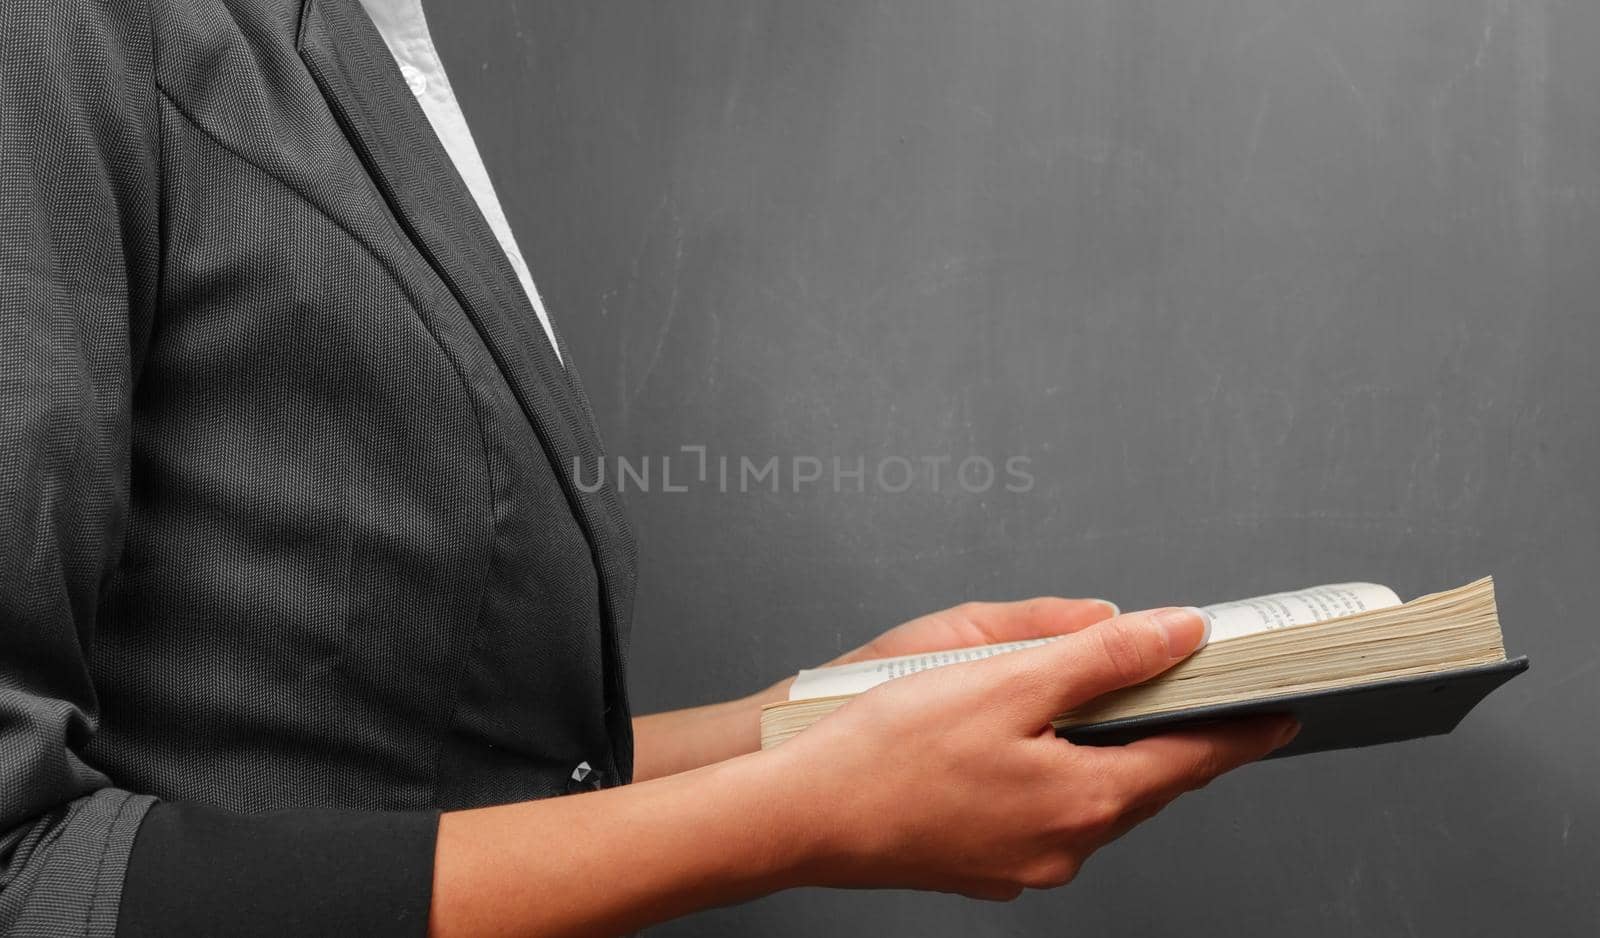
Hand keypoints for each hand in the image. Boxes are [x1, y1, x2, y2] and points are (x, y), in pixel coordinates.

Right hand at [766, 605, 1296, 899]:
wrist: (800, 817)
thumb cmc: (889, 749)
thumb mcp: (1006, 680)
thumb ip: (1102, 657)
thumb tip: (1178, 633)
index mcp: (1085, 800)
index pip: (1194, 760)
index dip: (1242, 732)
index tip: (1281, 714)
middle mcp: (1065, 846)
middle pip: (1148, 786)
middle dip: (1180, 743)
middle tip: (1207, 703)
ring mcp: (1024, 863)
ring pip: (1096, 803)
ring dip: (1116, 760)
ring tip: (1123, 715)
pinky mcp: (985, 866)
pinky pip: (1048, 818)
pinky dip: (1063, 781)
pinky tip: (1039, 750)